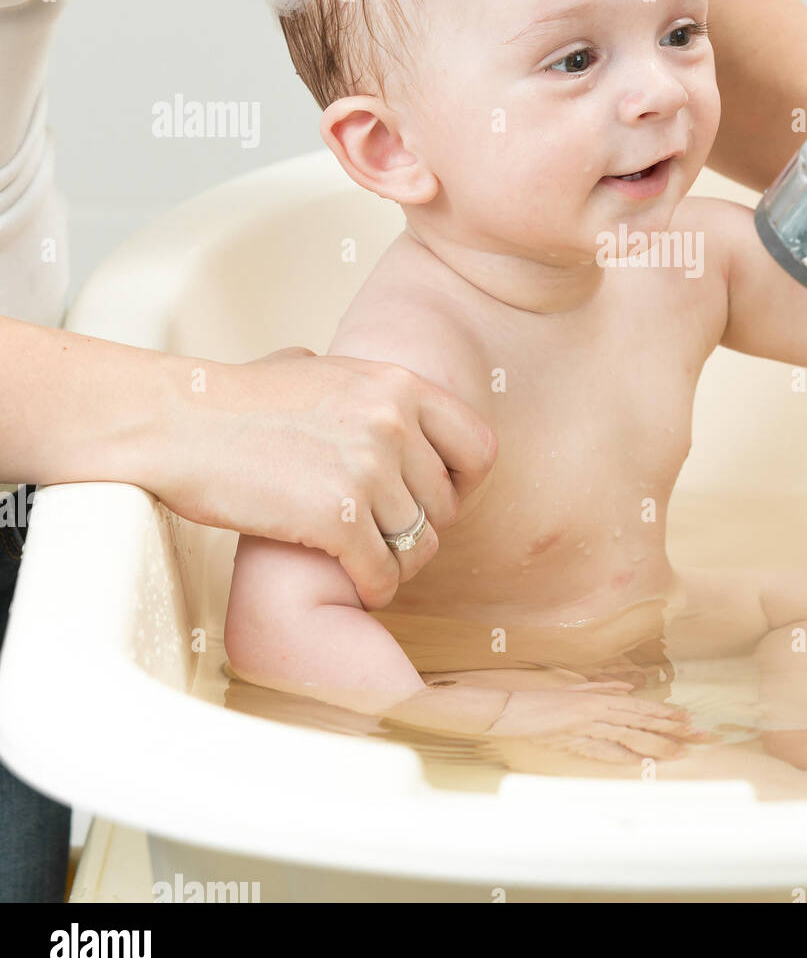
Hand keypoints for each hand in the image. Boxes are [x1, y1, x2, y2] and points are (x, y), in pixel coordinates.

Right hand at [149, 346, 496, 609]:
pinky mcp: (337, 517)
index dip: (462, 483)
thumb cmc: (236, 399)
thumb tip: (385, 397)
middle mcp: (393, 423)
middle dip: (420, 528)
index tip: (432, 499)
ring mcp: (367, 469)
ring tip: (371, 565)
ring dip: (397, 564)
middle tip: (387, 538)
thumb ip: (363, 386)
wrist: (177, 423)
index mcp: (398, 384)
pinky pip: (383, 572)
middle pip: (445, 504)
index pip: (479, 447)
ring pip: (419, 544)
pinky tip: (357, 586)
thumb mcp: (318, 368)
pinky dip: (374, 588)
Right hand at [485, 682, 716, 761]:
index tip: (689, 721)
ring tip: (682, 748)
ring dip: (659, 741)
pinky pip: (606, 747)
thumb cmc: (541, 701)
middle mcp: (600, 707)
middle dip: (675, 728)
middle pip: (645, 719)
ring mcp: (589, 720)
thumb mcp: (575, 692)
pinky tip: (644, 761)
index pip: (642, 708)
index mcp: (602, 698)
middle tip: (700, 734)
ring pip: (633, 732)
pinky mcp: (576, 733)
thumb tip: (627, 687)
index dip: (667, 715)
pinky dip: (625, 754)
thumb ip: (602, 689)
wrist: (510, 707)